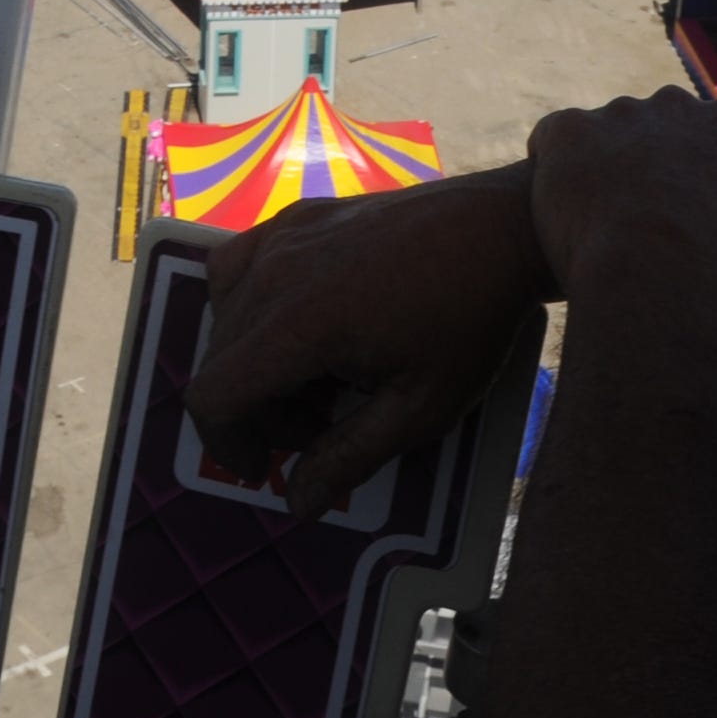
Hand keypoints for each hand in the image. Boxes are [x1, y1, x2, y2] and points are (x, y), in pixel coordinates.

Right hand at [189, 169, 546, 520]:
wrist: (502, 229)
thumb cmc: (469, 321)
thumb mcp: (420, 408)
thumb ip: (349, 457)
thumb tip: (296, 502)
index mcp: (299, 324)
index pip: (214, 394)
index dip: (226, 442)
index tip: (264, 467)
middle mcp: (275, 273)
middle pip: (219, 360)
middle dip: (255, 409)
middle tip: (317, 426)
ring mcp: (283, 235)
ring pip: (225, 315)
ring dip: (253, 359)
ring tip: (317, 375)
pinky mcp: (297, 215)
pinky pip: (239, 265)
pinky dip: (249, 304)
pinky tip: (297, 319)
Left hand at [528, 89, 716, 331]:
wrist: (662, 284)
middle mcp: (680, 108)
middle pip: (670, 131)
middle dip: (666, 170)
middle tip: (661, 234)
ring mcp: (617, 117)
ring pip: (612, 136)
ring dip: (611, 171)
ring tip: (611, 231)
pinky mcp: (563, 137)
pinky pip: (554, 142)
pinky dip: (558, 172)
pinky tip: (567, 216)